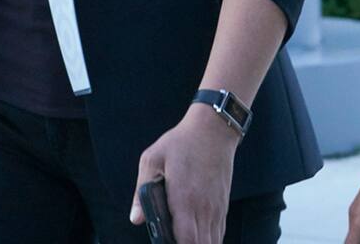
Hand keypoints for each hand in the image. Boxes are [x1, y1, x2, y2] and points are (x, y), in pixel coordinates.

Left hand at [130, 104, 241, 243]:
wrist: (214, 128)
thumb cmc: (181, 142)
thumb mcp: (152, 159)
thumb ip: (141, 191)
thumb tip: (136, 219)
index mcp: (184, 199)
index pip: (185, 240)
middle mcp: (204, 207)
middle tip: (172, 241)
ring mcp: (216, 206)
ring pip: (213, 241)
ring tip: (185, 240)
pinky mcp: (223, 202)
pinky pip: (219, 231)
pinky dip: (210, 240)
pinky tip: (200, 239)